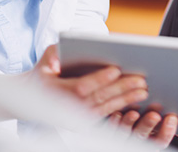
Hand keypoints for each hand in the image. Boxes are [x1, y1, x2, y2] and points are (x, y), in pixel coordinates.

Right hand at [30, 45, 147, 116]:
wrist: (34, 95)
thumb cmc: (44, 71)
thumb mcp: (45, 58)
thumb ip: (51, 55)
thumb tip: (57, 60)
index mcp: (55, 92)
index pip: (81, 87)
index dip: (99, 79)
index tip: (116, 70)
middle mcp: (66, 109)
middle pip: (98, 99)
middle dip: (121, 89)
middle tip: (141, 80)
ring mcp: (74, 118)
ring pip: (104, 109)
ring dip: (125, 100)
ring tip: (144, 91)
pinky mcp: (82, 122)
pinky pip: (104, 115)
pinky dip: (120, 108)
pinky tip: (135, 101)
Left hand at [112, 109, 177, 148]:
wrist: (115, 140)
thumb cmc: (139, 124)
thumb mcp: (156, 122)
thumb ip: (164, 119)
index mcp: (149, 141)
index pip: (160, 141)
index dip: (167, 132)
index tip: (172, 118)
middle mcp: (135, 143)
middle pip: (142, 136)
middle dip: (148, 125)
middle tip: (154, 115)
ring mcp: (120, 141)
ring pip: (125, 134)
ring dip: (129, 123)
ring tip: (133, 113)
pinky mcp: (107, 136)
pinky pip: (109, 132)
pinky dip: (114, 123)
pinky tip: (117, 114)